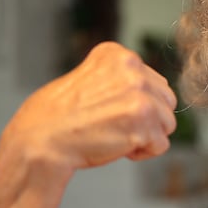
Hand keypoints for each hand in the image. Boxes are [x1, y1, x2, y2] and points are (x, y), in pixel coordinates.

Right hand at [2, 41, 176, 172]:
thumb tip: (157, 92)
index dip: (135, 104)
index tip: (108, 110)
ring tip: (115, 135)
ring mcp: (139, 95)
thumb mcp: (91, 79)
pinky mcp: (142, 122)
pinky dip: (143, 153)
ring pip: (167, 123)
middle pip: (166, 101)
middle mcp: (132, 69)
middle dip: (148, 119)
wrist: (40, 140)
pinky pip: (161, 145)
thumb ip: (122, 80)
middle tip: (115, 126)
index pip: (154, 82)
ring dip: (146, 136)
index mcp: (117, 54)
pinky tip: (118, 147)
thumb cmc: (59, 117)